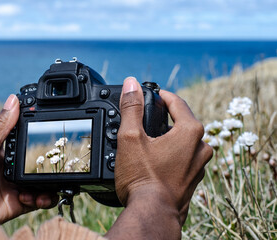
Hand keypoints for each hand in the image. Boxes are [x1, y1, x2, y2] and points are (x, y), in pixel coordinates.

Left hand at [0, 95, 57, 223]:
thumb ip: (0, 127)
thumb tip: (13, 99)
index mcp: (2, 153)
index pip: (24, 143)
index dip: (38, 141)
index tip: (51, 137)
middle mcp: (8, 169)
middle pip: (35, 165)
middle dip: (48, 167)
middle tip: (57, 167)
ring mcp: (11, 187)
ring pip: (38, 184)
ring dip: (48, 187)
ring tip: (49, 188)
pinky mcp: (13, 204)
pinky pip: (34, 202)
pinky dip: (42, 200)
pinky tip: (38, 198)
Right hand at [106, 77, 212, 239]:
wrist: (153, 215)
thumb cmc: (143, 179)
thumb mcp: (131, 138)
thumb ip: (131, 108)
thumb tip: (131, 84)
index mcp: (190, 132)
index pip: (177, 102)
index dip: (161, 96)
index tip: (151, 95)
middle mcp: (200, 148)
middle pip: (182, 121)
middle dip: (165, 117)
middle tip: (146, 118)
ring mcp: (199, 165)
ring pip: (185, 141)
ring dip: (169, 137)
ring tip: (149, 140)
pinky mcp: (193, 179)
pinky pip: (185, 158)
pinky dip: (172, 154)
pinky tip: (156, 160)